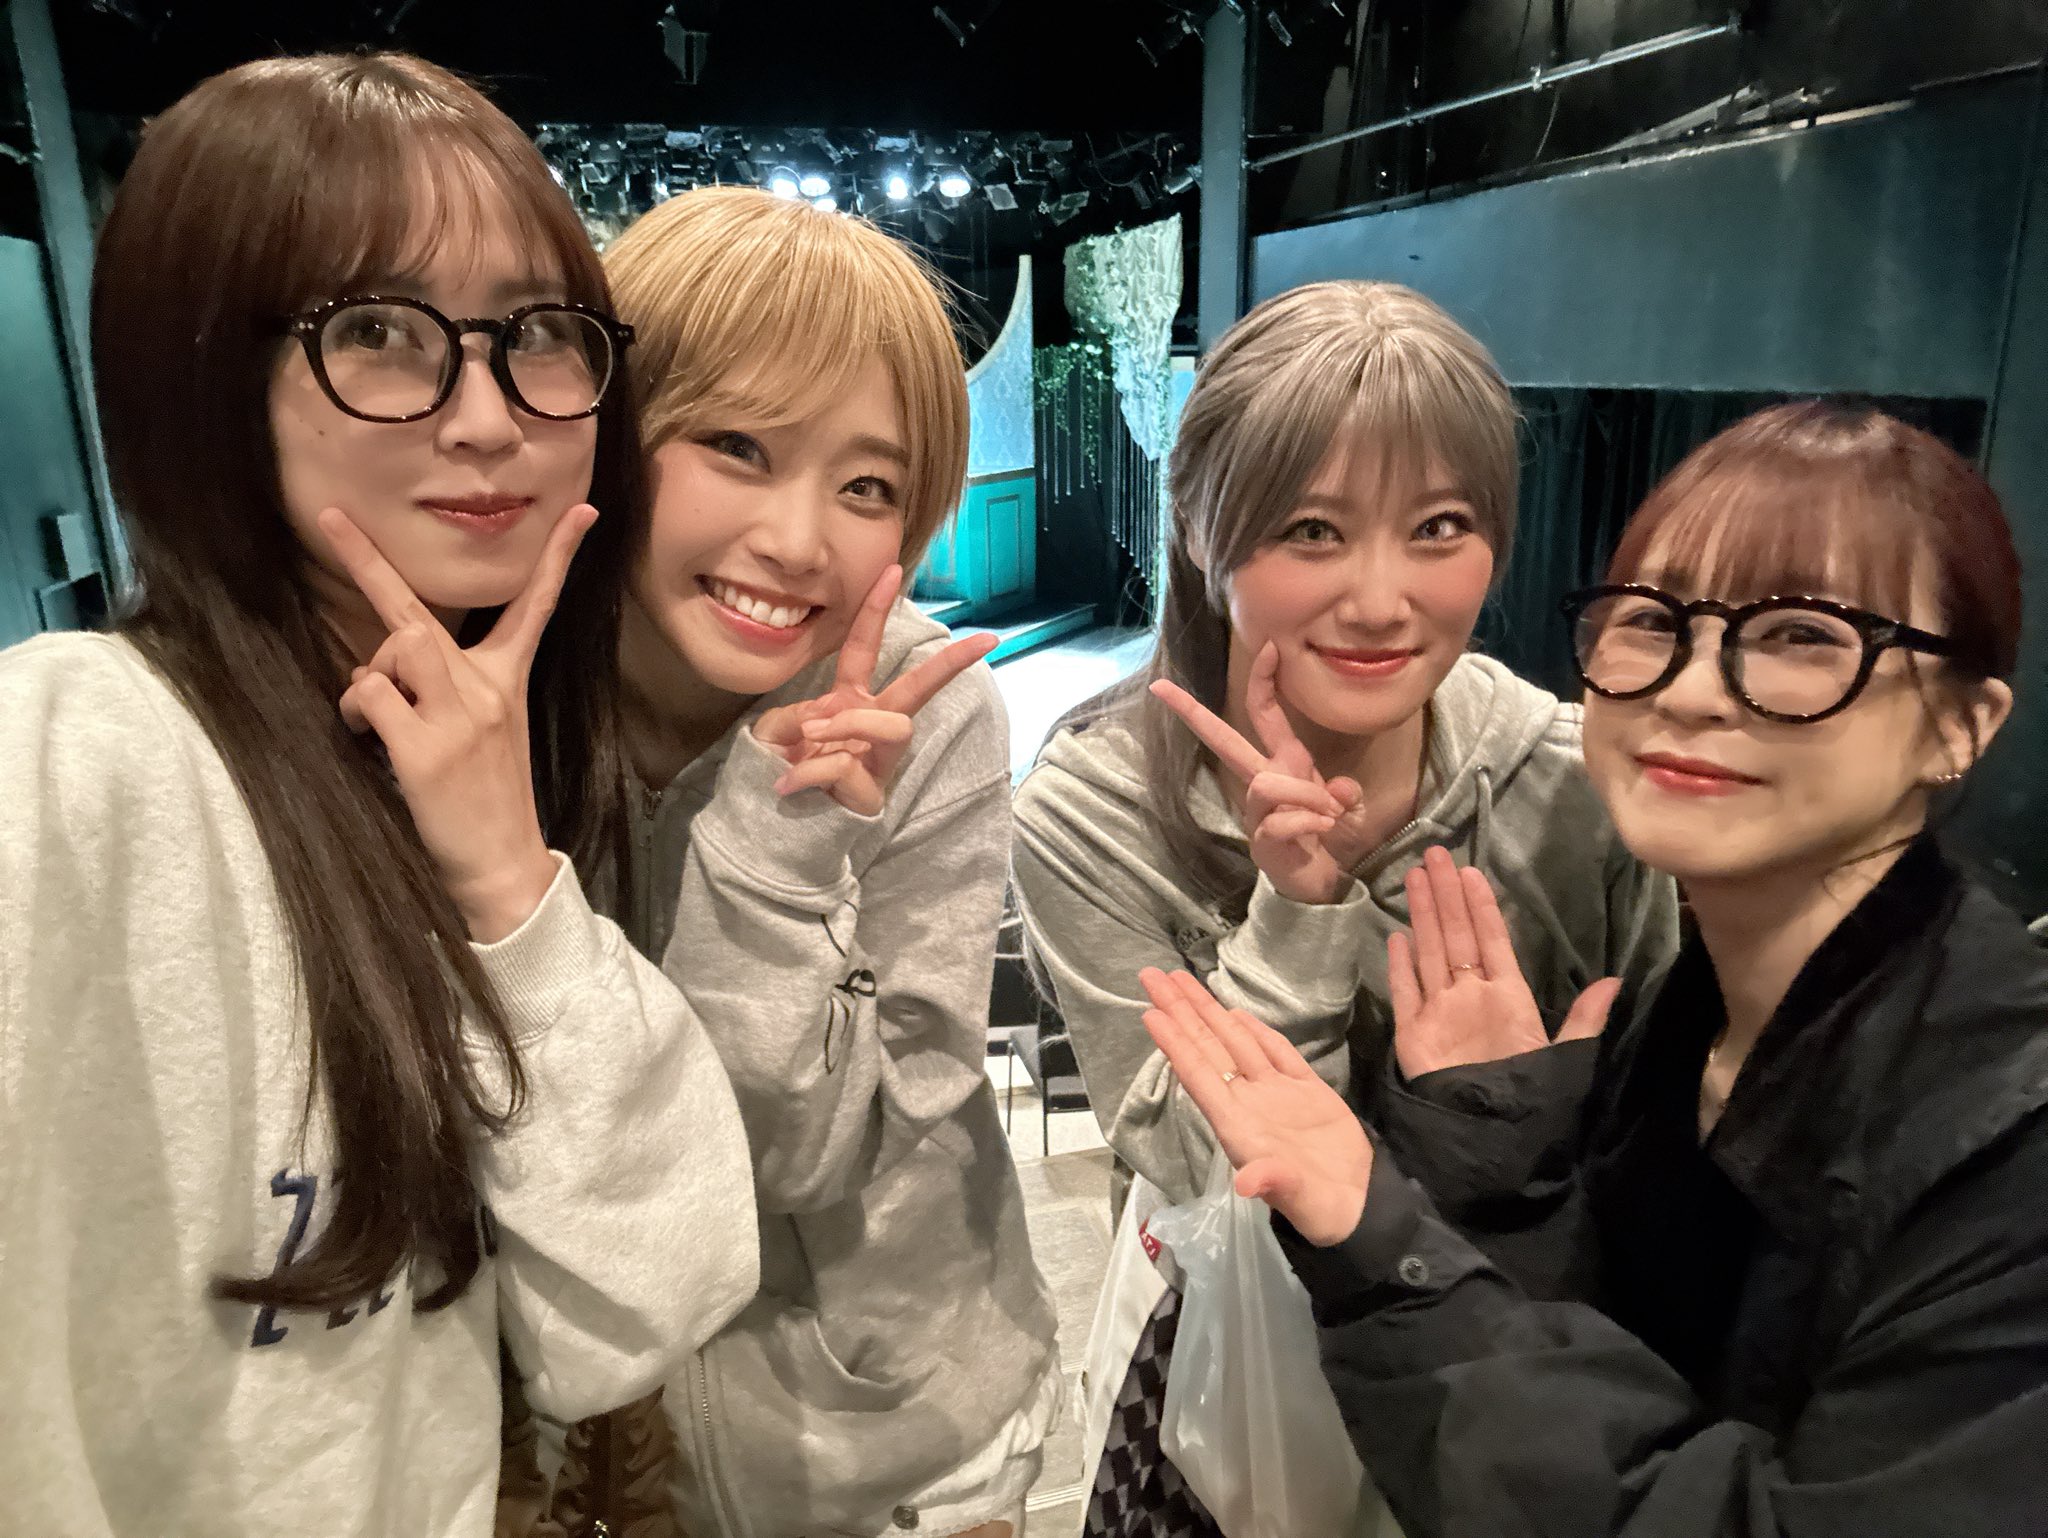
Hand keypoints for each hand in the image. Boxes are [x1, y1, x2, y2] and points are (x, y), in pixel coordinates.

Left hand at [324, 503, 593, 943]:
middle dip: (365, 560)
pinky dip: (354, 712)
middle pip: (417, 613)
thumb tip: (385, 663)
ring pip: (391, 648)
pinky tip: (371, 739)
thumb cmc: (489, 798)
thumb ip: (451, 686)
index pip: (536, 606)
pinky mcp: (425, 748)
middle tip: (330, 516)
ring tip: (372, 715)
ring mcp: (457, 715)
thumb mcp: (491, 730)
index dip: (558, 558)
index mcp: (508, 680)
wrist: (505, 864)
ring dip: (366, 675)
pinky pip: (367, 697)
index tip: (582, 511)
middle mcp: (486, 688)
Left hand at [752, 563, 996, 815]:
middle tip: (986, 640)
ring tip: (809, 738)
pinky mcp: (873, 794)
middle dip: (951, 664)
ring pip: (894, 726)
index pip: (865, 648)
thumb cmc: (780, 769)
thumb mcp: (775, 731)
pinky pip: (847, 765)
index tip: (892, 570)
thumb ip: (795, 714)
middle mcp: (872, 725)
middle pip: (919, 688)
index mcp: (849, 700)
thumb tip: (825, 717)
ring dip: (849, 726)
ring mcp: (878, 760)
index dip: (876, 609)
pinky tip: (787, 785)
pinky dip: (810, 771)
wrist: (773, 826)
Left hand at [1138, 966, 1372, 1245]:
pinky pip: (1276, 1052)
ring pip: (1236, 1043)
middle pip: (1207, 1048)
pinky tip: (1235, 1014)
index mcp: (1238, 1124)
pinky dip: (1256, 1032)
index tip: (1150, 1011)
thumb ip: (1272, 1183)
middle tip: (1152, 975)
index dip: (1174, 1043)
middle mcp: (1249, 1102)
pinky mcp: (1307, 1090)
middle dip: (1180, 1012)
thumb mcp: (1296, 1198)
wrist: (1361, 1208)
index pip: (1198, 1074)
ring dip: (1209, 1012)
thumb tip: (1246, 1182)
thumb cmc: (1320, 1208)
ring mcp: (1277, 1094)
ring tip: (1182, 981)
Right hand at [1150, 642, 1375, 903]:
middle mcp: (1263, 781)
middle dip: (1192, 712)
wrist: (1321, 883)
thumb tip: (1340, 790)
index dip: (1265, 680)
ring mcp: (1256, 811)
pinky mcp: (1260, 840)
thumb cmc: (1327, 837)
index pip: (1265, 714)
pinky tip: (1323, 833)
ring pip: (1267, 783)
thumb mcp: (1344, 807)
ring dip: (1305, 795)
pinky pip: (1282, 821)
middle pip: (1222, 740)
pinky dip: (1310, 823)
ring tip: (1328, 813)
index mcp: (1282, 763)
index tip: (1269, 646)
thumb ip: (1343, 792)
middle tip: (1160, 688)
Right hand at [1388, 846, 1619, 1079]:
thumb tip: (1615, 982)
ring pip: (1429, 952)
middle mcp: (1470, 996)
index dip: (1481, 906)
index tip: (1472, 872)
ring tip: (1414, 877)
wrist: (1492, 1136)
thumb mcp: (1566, 1057)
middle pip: (1455, 935)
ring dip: (1422, 915)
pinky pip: (1406, 993)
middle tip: (1434, 853)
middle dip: (1445, 894)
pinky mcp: (1414, 1034)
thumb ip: (1585, 1020)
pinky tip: (1396, 937)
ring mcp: (1440, 1012)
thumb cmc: (1529, 1095)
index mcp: (1507, 997)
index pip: (1492, 940)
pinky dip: (1400, 966)